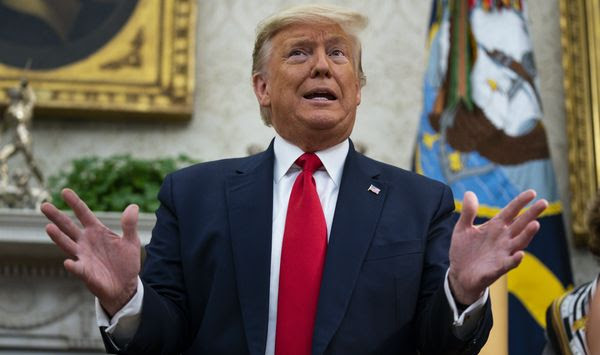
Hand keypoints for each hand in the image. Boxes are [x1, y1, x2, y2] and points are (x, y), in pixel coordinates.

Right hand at [41, 188, 140, 315]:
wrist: (125, 286)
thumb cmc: (125, 262)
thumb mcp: (131, 241)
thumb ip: (130, 225)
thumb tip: (133, 206)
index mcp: (97, 231)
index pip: (84, 214)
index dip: (75, 203)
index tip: (64, 191)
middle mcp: (86, 242)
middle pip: (68, 226)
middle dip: (57, 216)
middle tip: (44, 205)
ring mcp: (83, 256)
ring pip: (67, 244)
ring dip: (58, 237)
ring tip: (49, 227)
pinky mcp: (85, 272)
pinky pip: (77, 268)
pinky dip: (73, 266)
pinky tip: (68, 262)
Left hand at [448, 190, 546, 304]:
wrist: (460, 274)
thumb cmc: (465, 250)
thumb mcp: (462, 228)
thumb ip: (468, 212)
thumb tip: (469, 193)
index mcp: (495, 227)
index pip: (511, 211)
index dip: (520, 202)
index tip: (532, 192)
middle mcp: (503, 238)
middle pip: (520, 224)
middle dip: (531, 214)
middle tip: (543, 202)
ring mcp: (503, 253)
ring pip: (519, 242)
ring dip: (527, 234)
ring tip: (536, 224)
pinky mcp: (498, 268)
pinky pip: (509, 264)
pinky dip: (515, 259)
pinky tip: (520, 254)